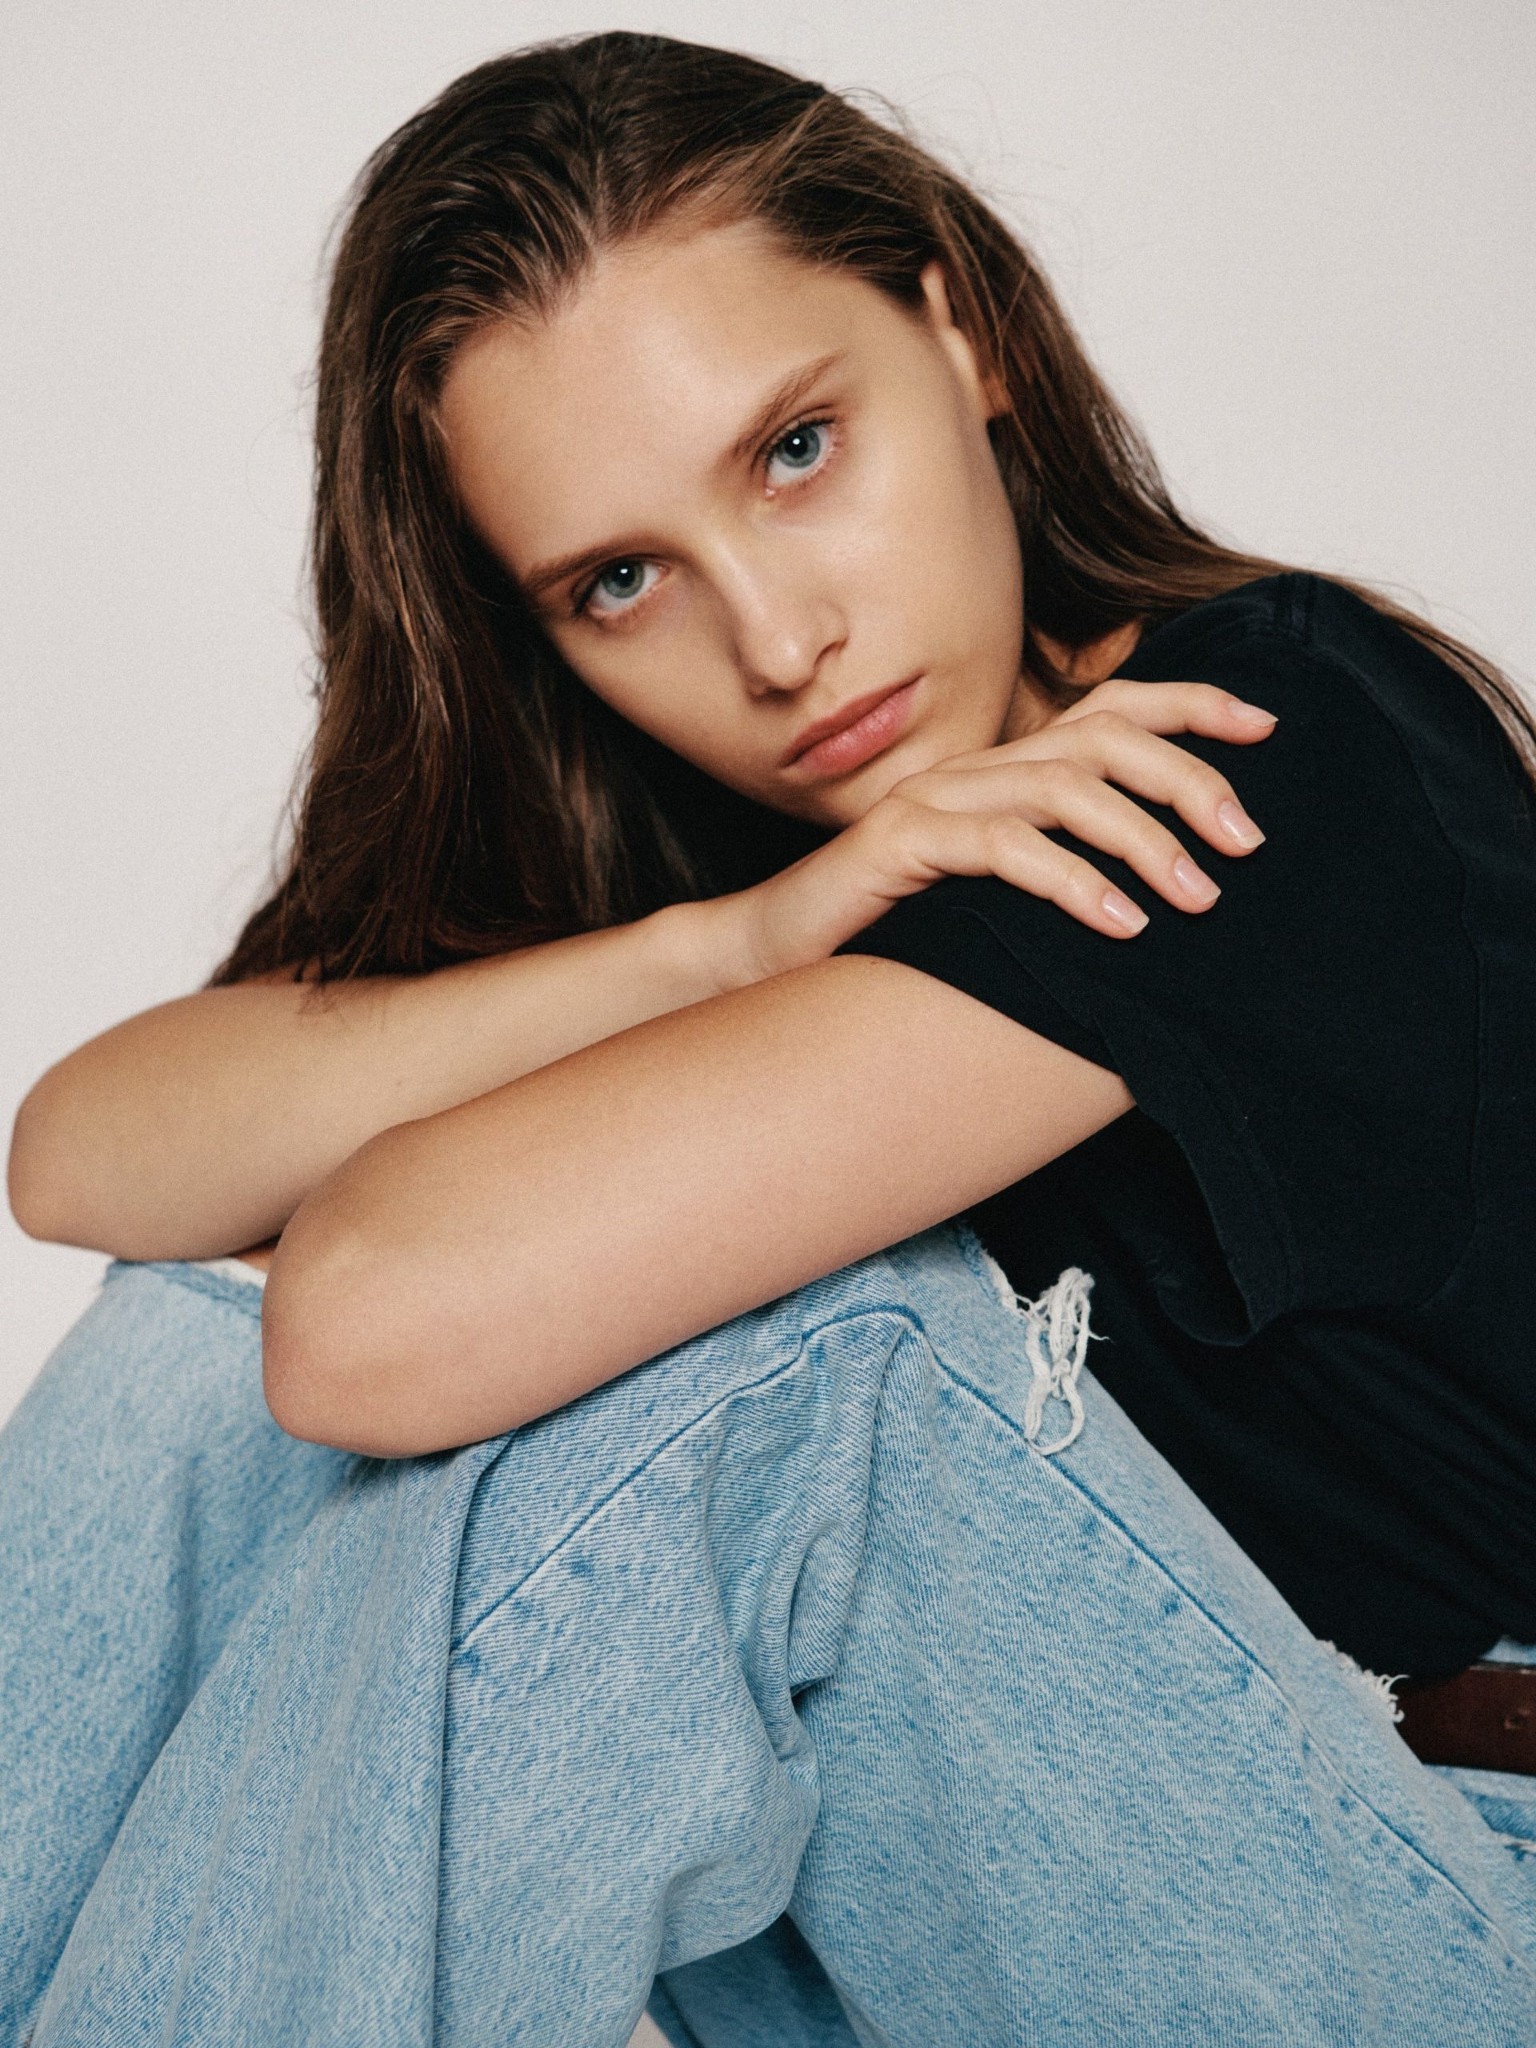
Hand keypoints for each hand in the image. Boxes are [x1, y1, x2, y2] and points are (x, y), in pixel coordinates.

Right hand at [715, 680, 1274, 984]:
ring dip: (1143, 841)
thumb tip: (1166, 889)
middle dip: (1187, 780)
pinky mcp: (905, 842)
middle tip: (1246, 841)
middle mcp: (976, 768)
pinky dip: (1071, 882)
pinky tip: (1118, 925)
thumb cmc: (892, 931)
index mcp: (1004, 769)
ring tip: (1196, 898)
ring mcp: (938, 799)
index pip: (1110, 709)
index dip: (1191, 703)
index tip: (1267, 725)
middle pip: (1102, 738)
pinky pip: (1005, 848)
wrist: (775, 952)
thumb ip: (1061, 870)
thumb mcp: (995, 896)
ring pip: (1064, 788)